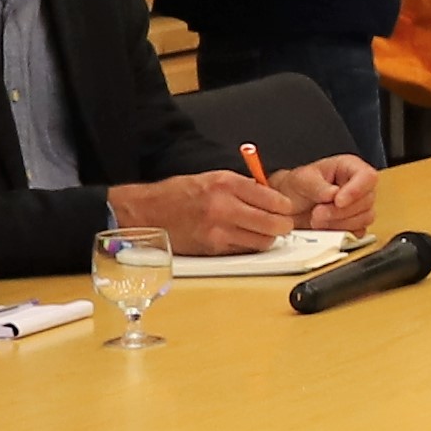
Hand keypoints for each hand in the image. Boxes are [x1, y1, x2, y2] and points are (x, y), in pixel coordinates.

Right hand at [109, 166, 295, 255]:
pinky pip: (244, 251)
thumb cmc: (178, 194)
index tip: (284, 209)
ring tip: (260, 232)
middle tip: (280, 224)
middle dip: (283, 225)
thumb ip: (243, 187)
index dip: (285, 207)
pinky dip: (248, 247)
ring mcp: (218, 231)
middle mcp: (224, 207)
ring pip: (263, 242)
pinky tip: (241, 238)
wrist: (146, 213)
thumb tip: (271, 197)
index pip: (275, 200)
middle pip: (275, 224)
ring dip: (267, 239)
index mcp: (227, 184)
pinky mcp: (212, 249)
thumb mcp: (213, 179)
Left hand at [289, 150, 379, 238]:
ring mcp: (360, 207)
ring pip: (365, 218)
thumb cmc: (298, 187)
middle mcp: (360, 187)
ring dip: (339, 223)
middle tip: (317, 213)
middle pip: (367, 200)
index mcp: (351, 168)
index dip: (356, 190)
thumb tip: (333, 193)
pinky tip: (325, 229)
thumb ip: (317, 185)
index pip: (367, 177)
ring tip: (317, 221)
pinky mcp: (357, 225)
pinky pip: (358, 233)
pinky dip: (341, 233)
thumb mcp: (301, 179)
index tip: (338, 201)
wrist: (289, 207)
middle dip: (340, 211)